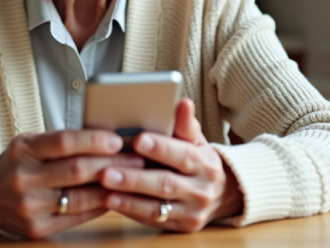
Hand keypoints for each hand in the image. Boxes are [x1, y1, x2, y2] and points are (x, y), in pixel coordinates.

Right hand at [0, 130, 142, 238]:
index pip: (63, 142)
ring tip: (132, 177)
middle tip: (136, 158)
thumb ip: (61, 142)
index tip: (117, 139)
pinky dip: (99, 206)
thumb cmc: (16, 163)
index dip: (93, 140)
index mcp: (23, 150)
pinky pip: (77, 216)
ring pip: (80, 197)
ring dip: (111, 187)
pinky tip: (114, 196)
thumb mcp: (29, 142)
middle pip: (76, 170)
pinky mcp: (37, 229)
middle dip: (112, 163)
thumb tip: (106, 138)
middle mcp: (24, 179)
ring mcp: (30, 207)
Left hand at [100, 98, 242, 231]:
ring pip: (157, 208)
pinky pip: (152, 220)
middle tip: (107, 172)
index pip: (183, 155)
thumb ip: (186, 125)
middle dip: (135, 179)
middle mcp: (200, 190)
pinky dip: (130, 211)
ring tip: (105, 191)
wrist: (224, 195)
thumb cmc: (200, 161)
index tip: (138, 140)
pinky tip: (112, 202)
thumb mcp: (198, 142)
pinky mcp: (180, 227)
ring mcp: (191, 212)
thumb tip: (182, 103)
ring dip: (128, 200)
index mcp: (205, 164)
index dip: (161, 148)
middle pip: (165, 184)